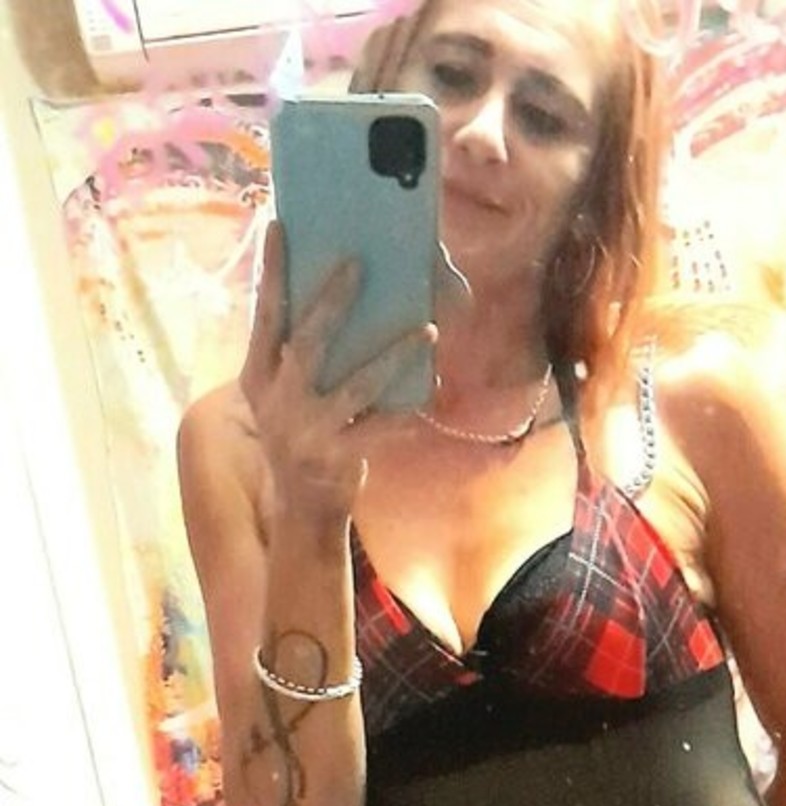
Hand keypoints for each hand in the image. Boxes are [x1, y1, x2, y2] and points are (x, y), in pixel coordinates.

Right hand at [239, 220, 435, 528]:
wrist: (303, 504)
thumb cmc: (300, 430)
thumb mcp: (280, 392)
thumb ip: (291, 350)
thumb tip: (328, 286)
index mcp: (258, 377)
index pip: (264, 317)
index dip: (271, 274)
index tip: (278, 226)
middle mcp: (278, 402)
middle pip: (307, 343)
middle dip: (332, 302)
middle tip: (358, 264)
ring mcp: (309, 431)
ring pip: (357, 385)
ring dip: (394, 355)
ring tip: (426, 329)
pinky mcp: (339, 456)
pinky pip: (381, 428)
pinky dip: (407, 411)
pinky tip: (431, 389)